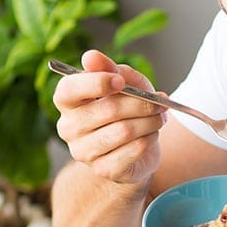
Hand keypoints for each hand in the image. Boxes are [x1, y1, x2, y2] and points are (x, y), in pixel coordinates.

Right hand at [53, 50, 166, 183]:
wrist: (136, 150)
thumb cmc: (126, 110)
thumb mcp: (124, 84)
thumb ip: (111, 69)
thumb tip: (90, 56)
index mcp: (67, 102)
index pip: (70, 90)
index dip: (96, 83)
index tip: (120, 80)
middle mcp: (68, 128)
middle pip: (107, 109)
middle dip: (140, 103)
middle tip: (159, 102)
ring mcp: (83, 152)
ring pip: (124, 130)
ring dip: (149, 121)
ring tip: (158, 118)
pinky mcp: (102, 169)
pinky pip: (132, 150)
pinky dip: (148, 139)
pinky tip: (150, 135)